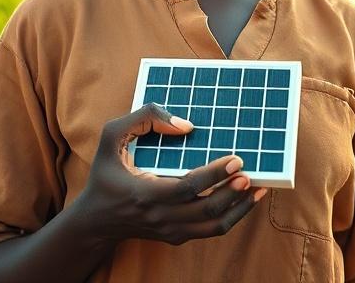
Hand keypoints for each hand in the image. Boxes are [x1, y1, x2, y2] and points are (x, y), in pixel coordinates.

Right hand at [77, 102, 267, 245]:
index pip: (187, 187)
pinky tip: (245, 200)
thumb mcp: (112, 137)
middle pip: (206, 210)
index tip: (236, 158)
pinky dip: (232, 217)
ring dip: (239, 208)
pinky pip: (210, 231)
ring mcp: (170, 230)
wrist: (95, 220)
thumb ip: (144, 118)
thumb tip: (186, 126)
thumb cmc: (105, 174)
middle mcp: (160, 217)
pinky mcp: (176, 236)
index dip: (214, 174)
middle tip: (250, 172)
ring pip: (213, 226)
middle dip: (232, 191)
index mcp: (145, 193)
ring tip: (258, 188)